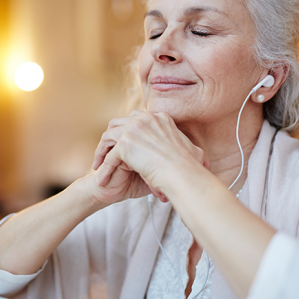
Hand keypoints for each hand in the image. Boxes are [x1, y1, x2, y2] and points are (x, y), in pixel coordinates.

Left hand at [92, 111, 209, 201]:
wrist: (184, 175)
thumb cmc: (191, 168)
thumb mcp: (194, 152)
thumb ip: (188, 149)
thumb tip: (200, 156)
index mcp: (160, 118)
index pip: (136, 120)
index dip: (127, 132)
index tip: (123, 147)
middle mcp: (146, 118)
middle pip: (118, 123)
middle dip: (110, 138)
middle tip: (106, 154)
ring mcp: (134, 129)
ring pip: (109, 136)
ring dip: (101, 151)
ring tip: (98, 166)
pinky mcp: (125, 144)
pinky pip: (109, 156)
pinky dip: (104, 168)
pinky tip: (102, 180)